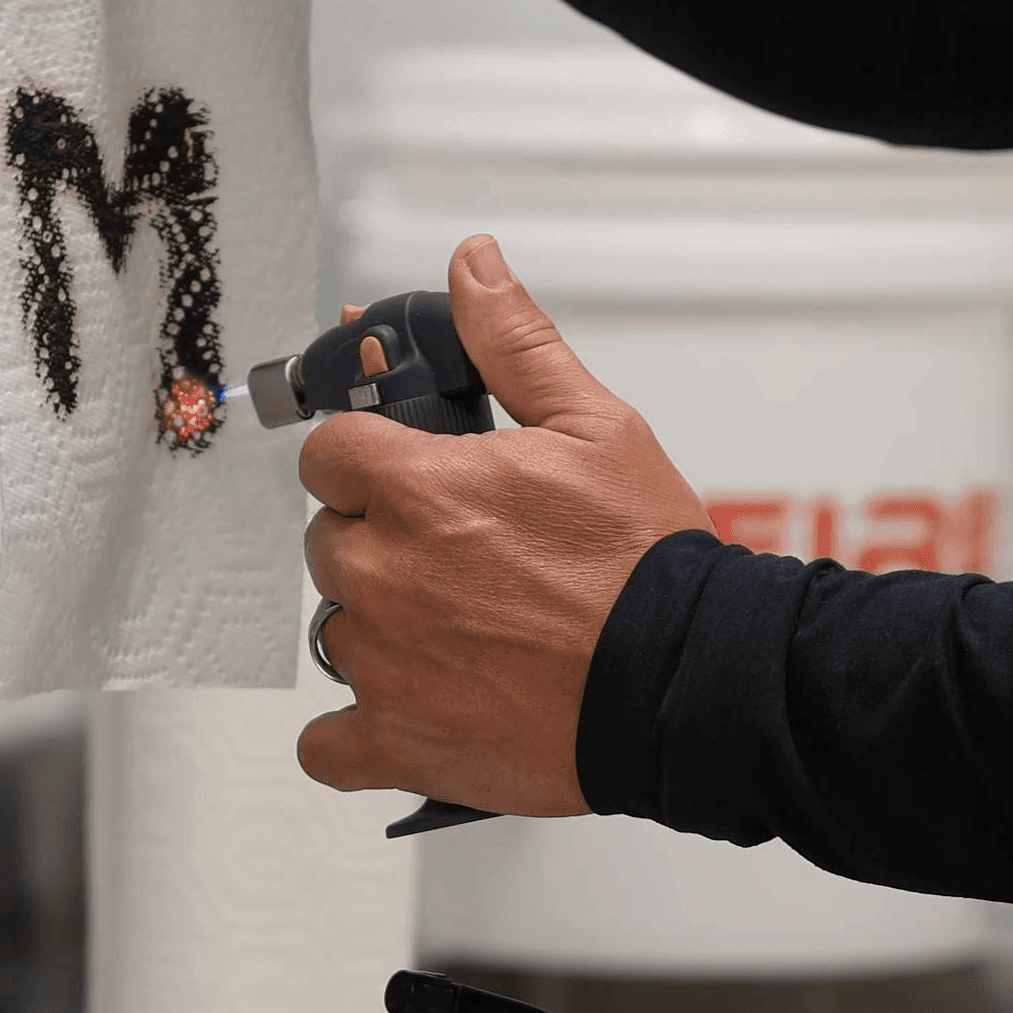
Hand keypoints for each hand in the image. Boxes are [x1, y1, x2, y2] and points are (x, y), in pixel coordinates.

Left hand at [299, 236, 713, 814]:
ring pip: (336, 633)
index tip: (396, 478)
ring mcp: (385, 663)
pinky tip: (397, 717)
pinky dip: (351, 737)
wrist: (684, 682)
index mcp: (420, 489)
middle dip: (379, 545)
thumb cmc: (646, 564)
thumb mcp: (597, 427)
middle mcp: (386, 573)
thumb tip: (473, 266)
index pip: (328, 453)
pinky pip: (328, 746)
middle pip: (331, 544)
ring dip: (379, 631)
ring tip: (457, 636)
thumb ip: (515, 344)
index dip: (363, 462)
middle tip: (453, 562)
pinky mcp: (399, 741)